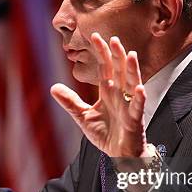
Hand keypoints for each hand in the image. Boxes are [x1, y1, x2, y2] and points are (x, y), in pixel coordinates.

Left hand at [51, 33, 147, 157]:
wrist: (120, 155)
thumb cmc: (106, 133)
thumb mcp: (83, 117)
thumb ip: (70, 102)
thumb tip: (53, 87)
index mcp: (108, 92)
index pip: (106, 68)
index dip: (101, 52)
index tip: (95, 36)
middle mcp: (120, 95)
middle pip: (120, 71)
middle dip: (117, 55)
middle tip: (113, 38)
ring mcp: (129, 106)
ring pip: (132, 84)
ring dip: (132, 70)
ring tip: (130, 55)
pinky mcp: (135, 120)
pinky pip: (138, 107)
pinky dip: (138, 98)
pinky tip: (138, 88)